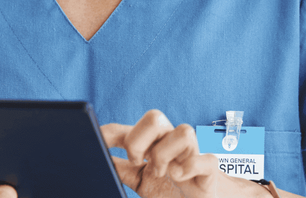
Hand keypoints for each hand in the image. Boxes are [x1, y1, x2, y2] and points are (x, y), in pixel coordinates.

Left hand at [102, 110, 261, 197]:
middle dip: (139, 140)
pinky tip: (180, 177)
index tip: (96, 141)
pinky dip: (190, 167)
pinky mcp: (208, 169)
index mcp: (151, 144)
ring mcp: (191, 154)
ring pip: (183, 131)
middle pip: (155, 117)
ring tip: (162, 173)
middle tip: (138, 161)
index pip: (127, 129)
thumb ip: (120, 168)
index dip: (109, 133)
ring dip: (165, 154)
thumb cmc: (169, 188)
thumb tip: (96, 157)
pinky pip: (206, 158)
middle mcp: (170, 143)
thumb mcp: (139, 180)